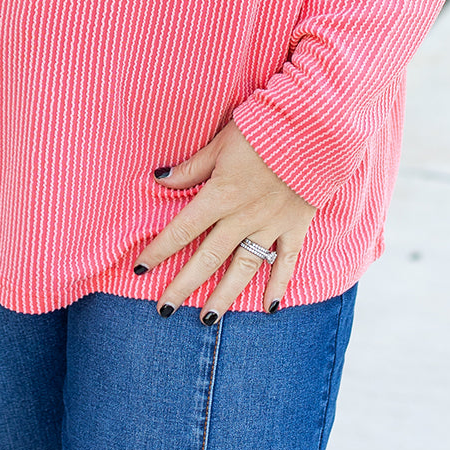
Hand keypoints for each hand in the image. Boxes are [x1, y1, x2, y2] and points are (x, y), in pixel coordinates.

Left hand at [133, 118, 315, 320]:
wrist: (309, 129)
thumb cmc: (260, 131)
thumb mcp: (219, 144)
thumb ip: (192, 168)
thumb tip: (160, 180)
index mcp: (220, 195)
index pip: (182, 229)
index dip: (159, 249)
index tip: (140, 268)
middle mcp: (242, 217)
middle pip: (207, 258)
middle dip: (183, 286)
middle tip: (164, 309)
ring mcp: (270, 226)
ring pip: (243, 269)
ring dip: (223, 296)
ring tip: (206, 320)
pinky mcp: (295, 227)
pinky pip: (285, 262)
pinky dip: (278, 285)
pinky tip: (269, 308)